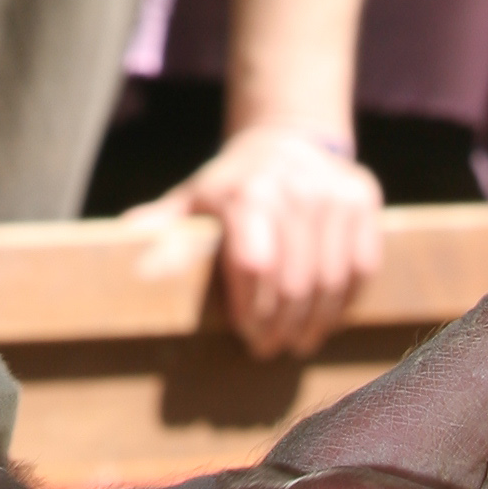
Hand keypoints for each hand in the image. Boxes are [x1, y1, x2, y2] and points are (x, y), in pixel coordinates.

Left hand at [127, 120, 383, 355]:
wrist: (287, 139)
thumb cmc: (233, 184)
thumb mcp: (193, 200)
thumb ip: (163, 227)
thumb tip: (123, 241)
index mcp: (247, 192)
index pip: (255, 267)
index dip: (251, 311)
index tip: (246, 338)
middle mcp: (294, 188)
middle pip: (293, 283)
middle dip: (281, 326)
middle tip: (271, 349)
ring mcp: (334, 193)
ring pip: (330, 282)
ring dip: (314, 323)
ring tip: (299, 341)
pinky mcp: (364, 200)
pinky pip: (362, 267)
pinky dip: (346, 300)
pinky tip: (327, 315)